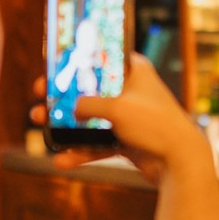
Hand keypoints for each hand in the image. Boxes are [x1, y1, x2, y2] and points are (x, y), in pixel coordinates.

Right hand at [29, 53, 210, 185]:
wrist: (180, 162)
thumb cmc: (154, 125)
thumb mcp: (116, 108)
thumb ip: (88, 104)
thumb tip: (72, 109)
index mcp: (134, 70)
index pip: (100, 58)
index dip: (75, 62)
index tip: (52, 67)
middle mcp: (131, 90)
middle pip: (89, 90)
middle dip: (62, 99)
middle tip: (38, 100)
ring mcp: (129, 117)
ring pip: (91, 119)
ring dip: (66, 126)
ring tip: (41, 129)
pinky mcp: (127, 140)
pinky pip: (98, 144)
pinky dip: (82, 152)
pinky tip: (62, 161)